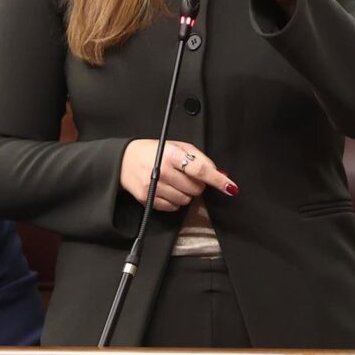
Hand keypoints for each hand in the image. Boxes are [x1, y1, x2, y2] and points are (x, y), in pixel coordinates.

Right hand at [119, 139, 237, 211]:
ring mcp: (154, 187)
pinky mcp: (147, 199)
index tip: (230, 187)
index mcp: (172, 155)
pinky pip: (173, 207)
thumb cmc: (155, 152)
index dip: (217, 180)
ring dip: (186, 193)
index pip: (200, 170)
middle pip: (195, 188)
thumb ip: (200, 159)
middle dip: (197, 184)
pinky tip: (168, 190)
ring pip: (186, 200)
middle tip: (187, 176)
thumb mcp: (178, 146)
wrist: (124, 160)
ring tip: (176, 182)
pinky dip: (175, 201)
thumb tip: (220, 174)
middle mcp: (162, 171)